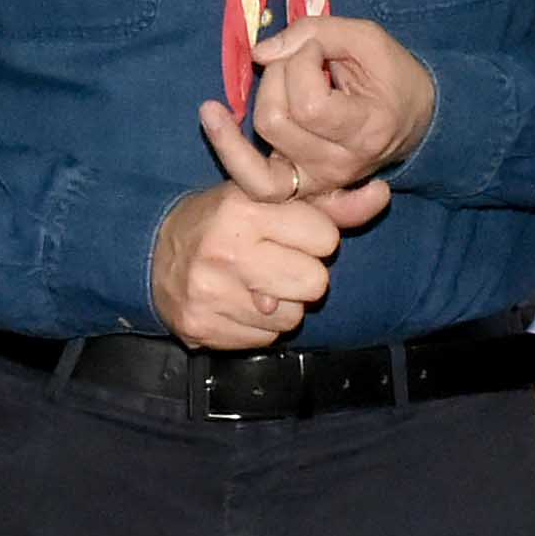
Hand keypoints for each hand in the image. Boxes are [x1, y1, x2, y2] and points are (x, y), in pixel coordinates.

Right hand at [152, 167, 382, 348]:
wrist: (153, 256)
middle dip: (303, 275)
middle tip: (275, 263)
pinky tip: (239, 304)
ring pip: (293, 317)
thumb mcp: (268, 201)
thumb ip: (329, 205)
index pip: (325, 238)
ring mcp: (212, 294)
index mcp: (243, 209)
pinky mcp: (203, 328)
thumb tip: (381, 196)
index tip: (288, 234)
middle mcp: (226, 251)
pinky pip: (267, 339)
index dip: (313, 237)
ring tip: (255, 284)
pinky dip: (260, 326)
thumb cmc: (222, 223)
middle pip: (316, 283)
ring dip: (282, 304)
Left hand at [232, 14, 437, 194]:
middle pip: (274, 121)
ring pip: (260, 140)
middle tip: (303, 60)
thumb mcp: (366, 38)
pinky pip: (253, 181)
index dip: (301, 63)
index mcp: (365, 131)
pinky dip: (230, 149)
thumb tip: (258, 53)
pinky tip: (213, 115)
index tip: (318, 47)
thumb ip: (314, 33)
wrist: (415, 121)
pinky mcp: (298, 185)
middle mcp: (339, 165)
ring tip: (283, 79)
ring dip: (263, 97)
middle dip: (278, 75)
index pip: (309, 105)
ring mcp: (317, 181)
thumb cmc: (393, 76)